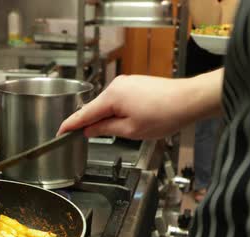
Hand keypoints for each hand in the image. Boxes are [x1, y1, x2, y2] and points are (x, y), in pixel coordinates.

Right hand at [58, 71, 223, 139]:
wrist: (189, 100)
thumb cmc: (165, 114)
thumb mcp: (130, 130)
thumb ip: (105, 129)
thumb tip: (90, 130)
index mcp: (112, 96)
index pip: (84, 114)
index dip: (70, 125)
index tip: (59, 132)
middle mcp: (116, 85)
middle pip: (95, 108)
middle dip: (92, 123)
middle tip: (86, 139)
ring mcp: (127, 83)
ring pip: (108, 104)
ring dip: (108, 118)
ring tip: (121, 132)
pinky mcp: (136, 84)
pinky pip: (119, 100)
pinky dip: (118, 111)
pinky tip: (128, 121)